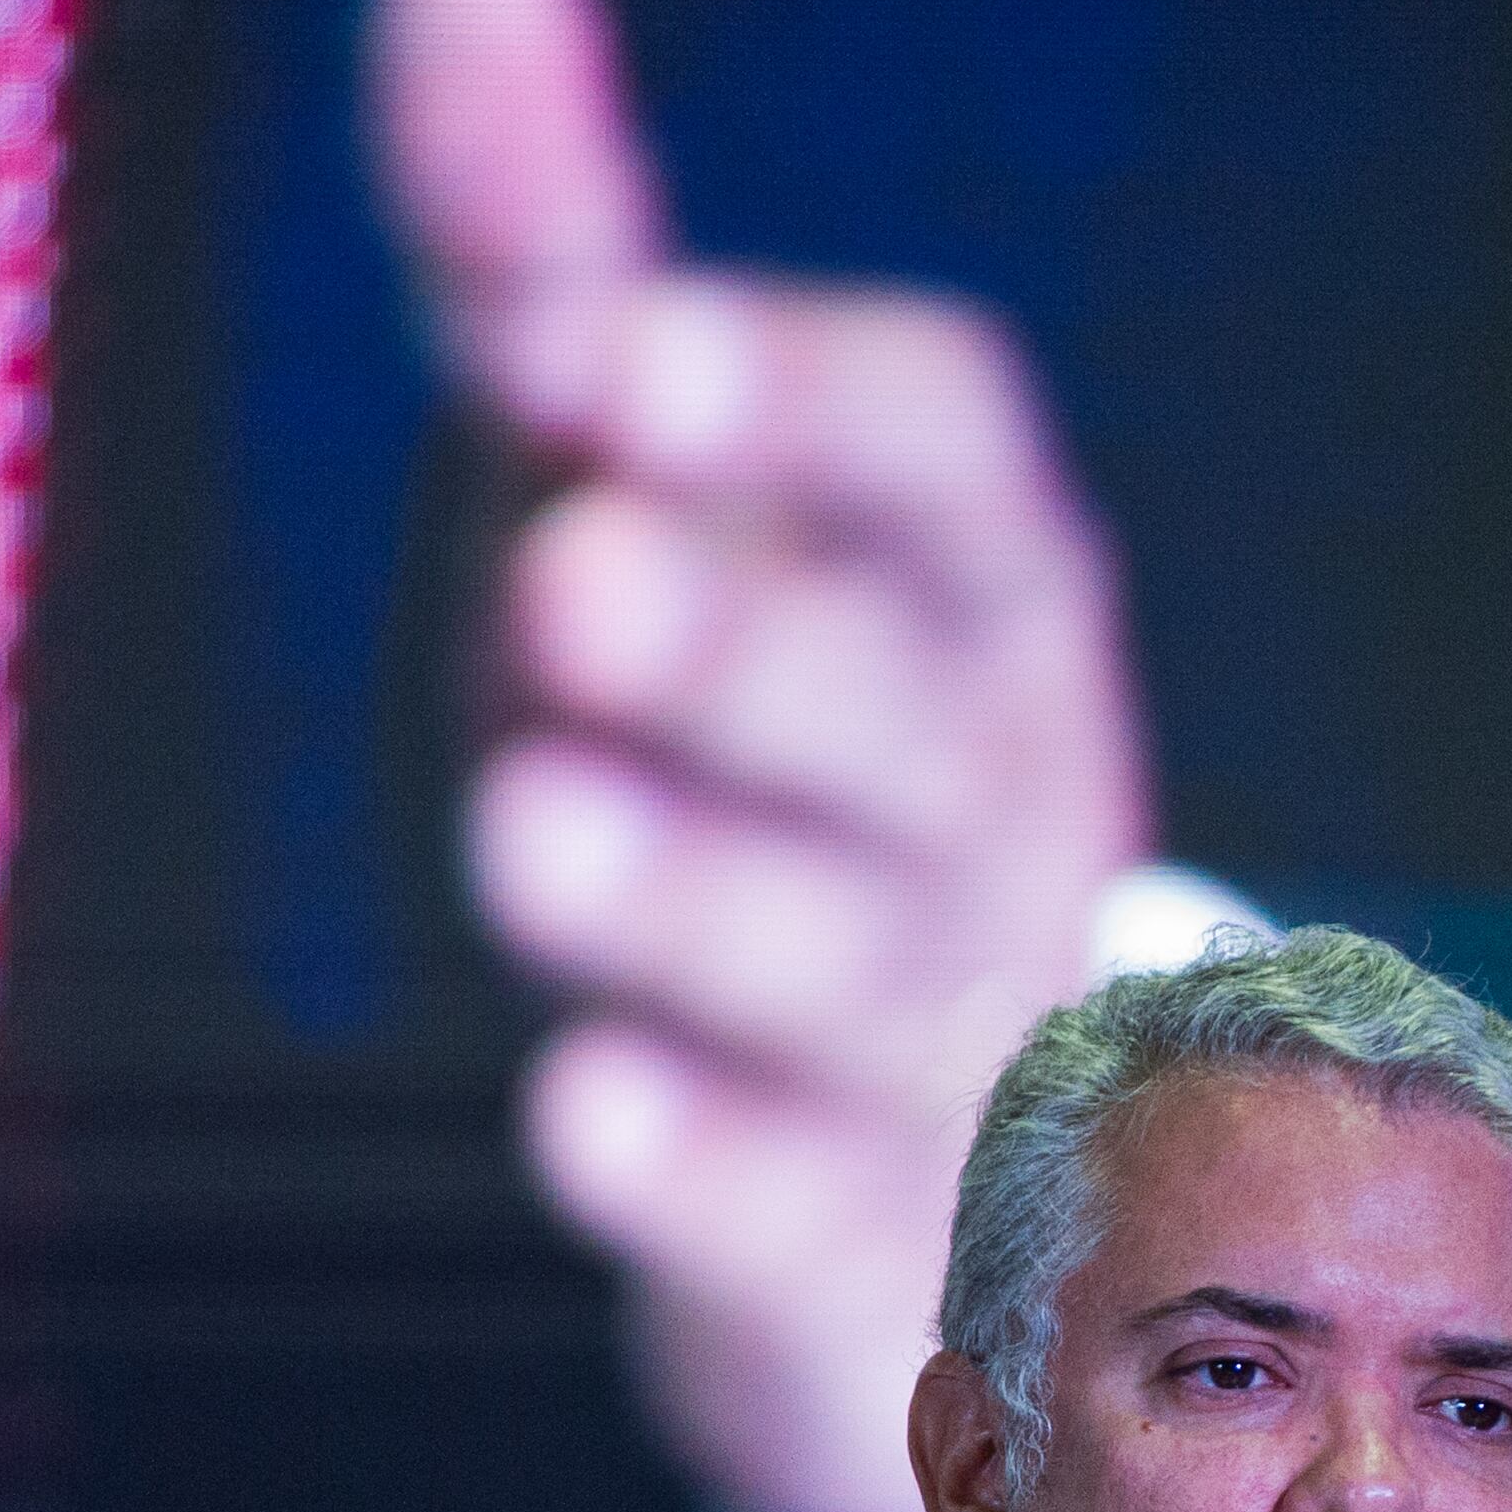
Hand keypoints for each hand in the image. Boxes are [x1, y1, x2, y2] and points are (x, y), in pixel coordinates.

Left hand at [372, 0, 1151, 1511]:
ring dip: (687, 896)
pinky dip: (690, 1173)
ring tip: (531, 835)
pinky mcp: (858, 1244)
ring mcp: (936, 1028)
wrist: (929, 1164)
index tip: (611, 354)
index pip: (936, 454)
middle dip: (738, 645)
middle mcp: (979, 791)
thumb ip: (557, 266)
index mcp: (959, 581)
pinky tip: (584, 1118)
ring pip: (831, 957)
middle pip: (886, 705)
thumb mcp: (657, 506)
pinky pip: (789, 1209)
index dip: (788, 398)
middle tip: (572, 581)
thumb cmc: (756, 772)